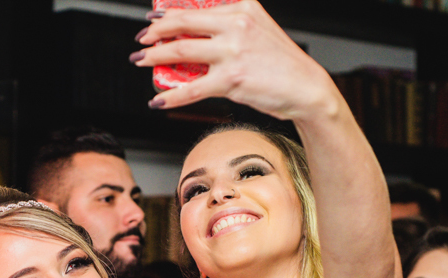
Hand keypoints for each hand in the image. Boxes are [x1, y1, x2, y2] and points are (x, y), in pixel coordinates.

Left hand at [133, 0, 334, 119]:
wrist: (306, 88)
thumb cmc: (282, 64)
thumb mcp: (259, 30)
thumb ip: (231, 26)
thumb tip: (196, 35)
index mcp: (243, 8)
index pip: (196, 7)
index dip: (167, 12)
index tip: (152, 18)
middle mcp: (236, 24)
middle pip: (183, 23)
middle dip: (155, 31)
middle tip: (141, 40)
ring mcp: (233, 51)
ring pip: (181, 51)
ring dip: (155, 57)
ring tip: (141, 61)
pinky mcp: (232, 79)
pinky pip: (191, 88)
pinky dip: (171, 96)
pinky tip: (158, 99)